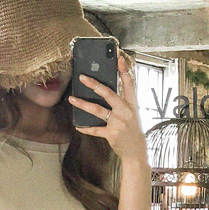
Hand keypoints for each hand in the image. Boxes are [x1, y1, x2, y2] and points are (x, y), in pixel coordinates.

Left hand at [71, 50, 148, 169]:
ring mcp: (118, 122)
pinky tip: (78, 125)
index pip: (129, 83)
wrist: (136, 151)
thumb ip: (121, 102)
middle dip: (95, 84)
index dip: (124, 70)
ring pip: (97, 110)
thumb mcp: (132, 113)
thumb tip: (104, 91)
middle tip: (83, 77)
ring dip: (83, 104)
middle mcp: (125, 111)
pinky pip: (95, 129)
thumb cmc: (133, 130)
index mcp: (132, 104)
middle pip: (109, 94)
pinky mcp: (111, 134)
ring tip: (72, 99)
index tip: (118, 58)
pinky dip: (85, 128)